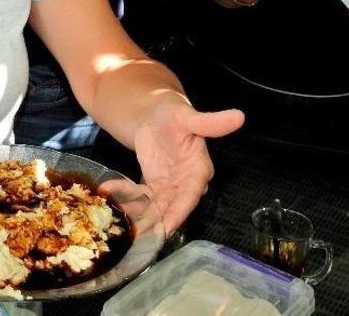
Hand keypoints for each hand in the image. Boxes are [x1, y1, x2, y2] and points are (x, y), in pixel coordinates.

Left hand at [133, 97, 244, 232]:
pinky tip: (109, 191)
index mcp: (199, 169)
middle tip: (139, 234)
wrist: (157, 114)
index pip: (190, 195)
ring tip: (123, 221)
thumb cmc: (175, 113)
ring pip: (156, 205)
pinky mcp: (154, 184)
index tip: (167, 227)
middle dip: (157, 220)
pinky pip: (141, 195)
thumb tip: (239, 116)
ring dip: (140, 212)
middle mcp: (186, 183)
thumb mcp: (189, 116)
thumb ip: (211, 123)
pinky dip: (126, 195)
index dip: (179, 212)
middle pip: (172, 206)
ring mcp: (170, 186)